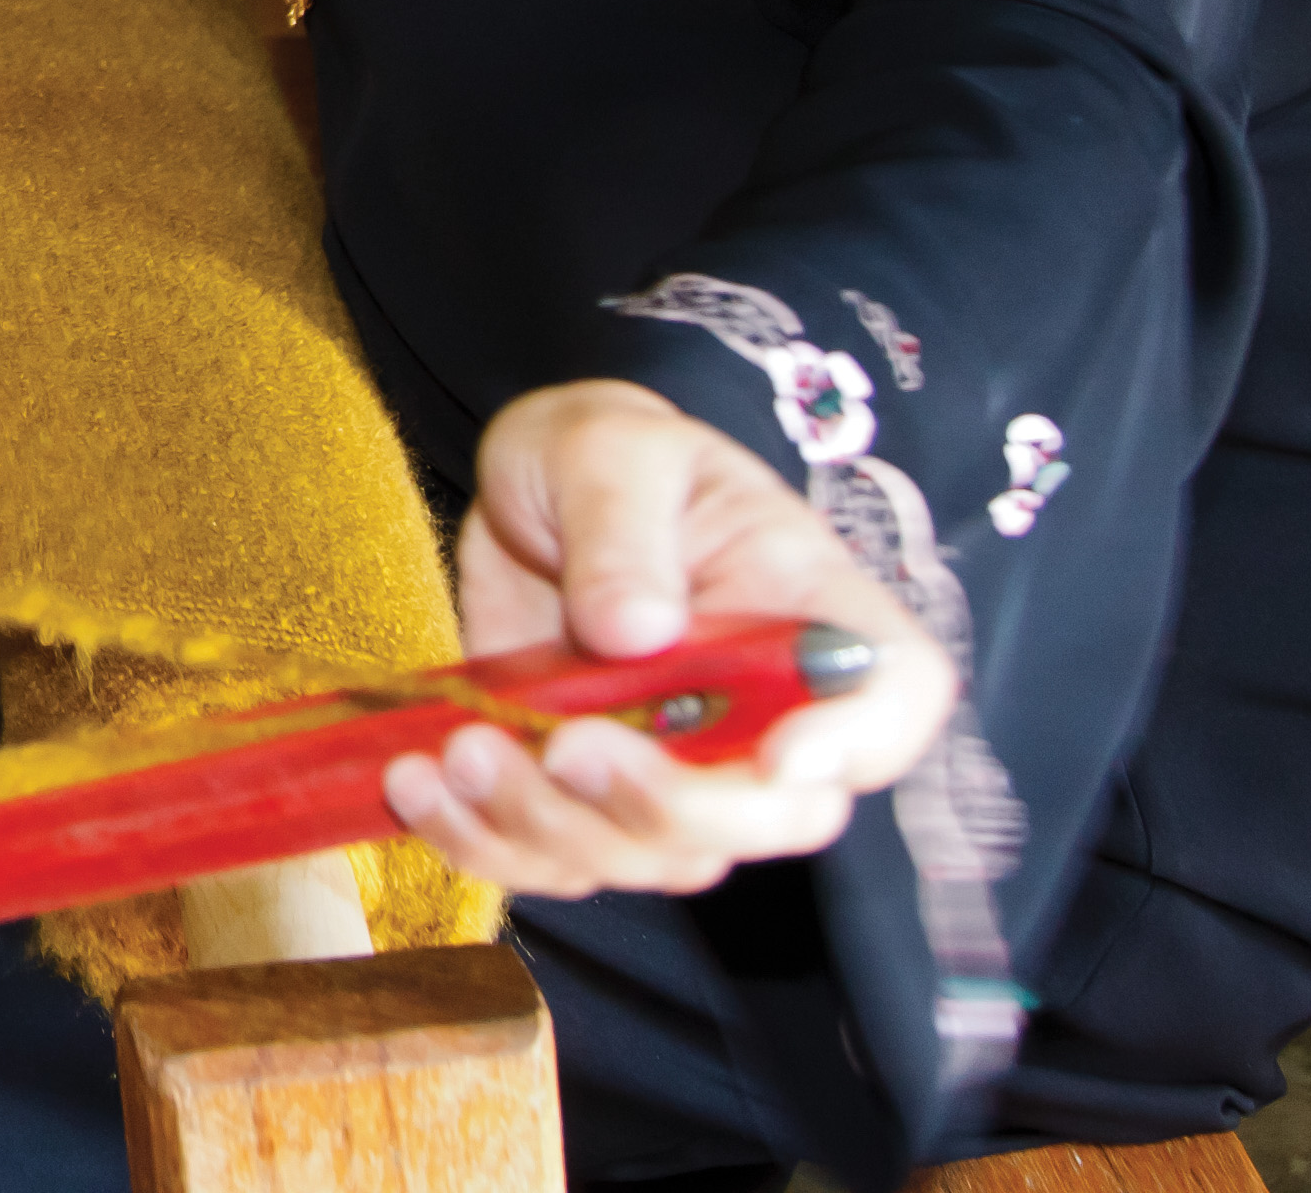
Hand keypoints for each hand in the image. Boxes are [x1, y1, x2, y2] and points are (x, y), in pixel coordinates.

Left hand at [382, 381, 956, 902]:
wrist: (535, 489)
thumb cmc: (604, 456)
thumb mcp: (608, 450)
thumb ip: (622, 528)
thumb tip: (636, 630)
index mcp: (811, 613)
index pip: (895, 695)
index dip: (860, 744)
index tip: (781, 755)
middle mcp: (765, 716)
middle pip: (777, 818)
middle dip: (670, 809)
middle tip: (569, 747)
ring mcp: (679, 770)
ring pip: (653, 856)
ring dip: (552, 829)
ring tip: (459, 753)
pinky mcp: (587, 798)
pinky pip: (555, 859)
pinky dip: (484, 843)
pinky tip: (415, 784)